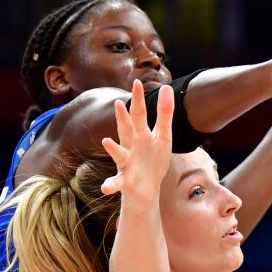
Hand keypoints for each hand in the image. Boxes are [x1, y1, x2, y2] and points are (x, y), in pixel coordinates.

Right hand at [100, 81, 173, 204]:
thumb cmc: (152, 159)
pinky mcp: (124, 181)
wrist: (145, 188)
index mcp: (139, 135)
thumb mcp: (162, 136)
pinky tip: (105, 188)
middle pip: (127, 130)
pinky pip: (116, 183)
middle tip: (119, 104)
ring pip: (119, 155)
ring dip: (113, 149)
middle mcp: (130, 146)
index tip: (137, 82)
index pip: (138, 115)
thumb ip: (164, 114)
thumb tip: (166, 87)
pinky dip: (110, 185)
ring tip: (106, 142)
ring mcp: (126, 163)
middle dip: (123, 118)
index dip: (138, 100)